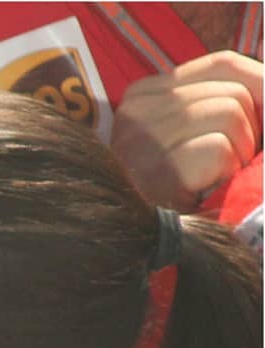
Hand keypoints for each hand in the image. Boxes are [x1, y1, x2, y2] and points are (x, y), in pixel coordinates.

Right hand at [112, 51, 262, 208]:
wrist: (132, 245)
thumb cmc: (165, 192)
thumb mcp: (181, 136)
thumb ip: (212, 102)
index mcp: (142, 96)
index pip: (221, 64)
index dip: (258, 85)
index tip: (260, 122)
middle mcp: (136, 111)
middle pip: (233, 90)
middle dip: (249, 128)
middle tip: (229, 162)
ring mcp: (143, 139)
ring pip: (232, 114)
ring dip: (239, 152)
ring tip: (214, 178)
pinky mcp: (159, 167)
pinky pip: (221, 148)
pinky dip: (226, 172)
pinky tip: (205, 189)